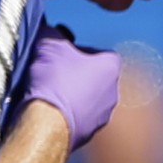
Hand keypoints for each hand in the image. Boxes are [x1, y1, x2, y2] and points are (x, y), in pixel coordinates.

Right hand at [22, 24, 120, 151]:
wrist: (48, 124)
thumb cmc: (54, 80)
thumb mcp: (49, 45)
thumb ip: (52, 33)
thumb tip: (48, 28)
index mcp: (112, 65)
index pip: (95, 52)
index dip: (74, 52)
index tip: (57, 56)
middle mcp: (114, 90)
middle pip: (91, 77)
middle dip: (73, 75)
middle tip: (50, 76)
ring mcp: (103, 114)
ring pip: (86, 99)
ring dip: (70, 97)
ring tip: (48, 96)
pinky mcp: (89, 134)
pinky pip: (77, 119)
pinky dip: (65, 115)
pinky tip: (49, 113)